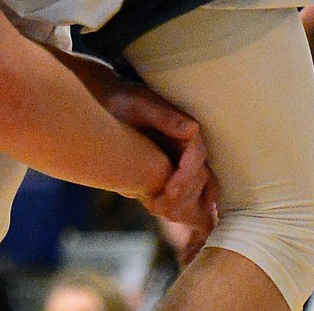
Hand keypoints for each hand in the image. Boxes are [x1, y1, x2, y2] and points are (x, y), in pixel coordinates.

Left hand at [80, 63, 217, 254]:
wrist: (112, 106)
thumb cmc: (124, 102)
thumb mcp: (139, 104)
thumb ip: (164, 117)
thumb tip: (192, 129)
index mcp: (186, 129)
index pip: (197, 157)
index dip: (186, 177)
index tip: (168, 191)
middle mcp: (191, 147)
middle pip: (201, 179)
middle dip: (182, 197)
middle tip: (157, 206)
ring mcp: (186, 163)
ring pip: (200, 192)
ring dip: (182, 207)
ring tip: (154, 209)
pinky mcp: (177, 176)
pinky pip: (189, 198)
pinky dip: (181, 210)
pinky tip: (158, 211)